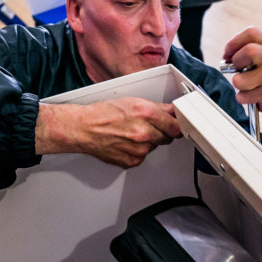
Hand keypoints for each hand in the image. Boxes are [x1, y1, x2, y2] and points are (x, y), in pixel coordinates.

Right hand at [35, 98, 181, 167]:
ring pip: (154, 146)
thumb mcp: (132, 101)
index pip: (175, 124)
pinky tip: (125, 142)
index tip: (176, 124)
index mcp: (146, 114)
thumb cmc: (103, 114)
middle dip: (161, 132)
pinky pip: (143, 156)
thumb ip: (157, 108)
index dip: (175, 124)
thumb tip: (172, 112)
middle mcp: (144, 132)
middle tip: (147, 126)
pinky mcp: (132, 160)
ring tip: (130, 133)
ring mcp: (139, 149)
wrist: (84, 128)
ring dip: (148, 141)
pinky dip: (137, 151)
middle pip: (167, 137)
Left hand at [223, 27, 261, 163]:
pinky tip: (251, 96)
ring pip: (241, 79)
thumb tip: (227, 58)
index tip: (228, 55)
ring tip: (246, 86)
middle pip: (249, 51)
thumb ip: (244, 52)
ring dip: (238, 85)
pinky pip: (246, 95)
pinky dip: (243, 98)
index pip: (251, 32)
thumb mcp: (259, 59)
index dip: (234, 43)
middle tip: (237, 71)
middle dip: (236, 63)